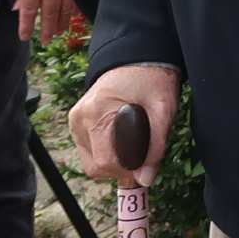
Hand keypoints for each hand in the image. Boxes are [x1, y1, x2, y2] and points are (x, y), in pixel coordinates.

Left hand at [13, 0, 75, 42]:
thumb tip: (20, 6)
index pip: (29, 11)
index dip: (27, 26)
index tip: (25, 37)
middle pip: (49, 14)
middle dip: (47, 29)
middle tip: (46, 40)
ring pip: (65, 10)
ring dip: (62, 23)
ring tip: (60, 32)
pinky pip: (77, 0)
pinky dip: (75, 11)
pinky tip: (74, 17)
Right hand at [67, 64, 178, 186]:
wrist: (137, 58)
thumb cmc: (152, 80)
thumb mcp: (164, 109)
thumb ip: (156, 145)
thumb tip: (145, 179)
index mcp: (97, 111)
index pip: (105, 161)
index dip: (128, 169)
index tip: (146, 165)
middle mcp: (79, 118)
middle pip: (95, 166)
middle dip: (121, 169)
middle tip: (142, 157)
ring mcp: (74, 121)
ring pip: (90, 163)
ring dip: (113, 163)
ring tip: (133, 146)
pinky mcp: (75, 123)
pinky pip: (88, 152)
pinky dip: (105, 154)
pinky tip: (121, 141)